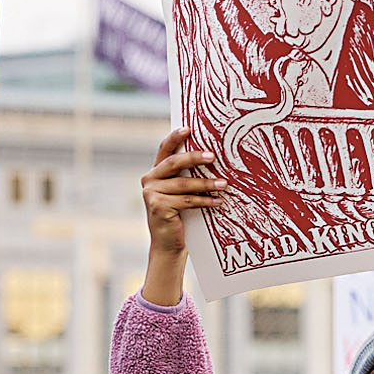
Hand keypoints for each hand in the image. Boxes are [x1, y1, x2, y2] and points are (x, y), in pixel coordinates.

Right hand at [141, 130, 223, 301]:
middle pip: (173, 163)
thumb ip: (187, 176)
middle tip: (213, 156)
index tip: (189, 128)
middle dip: (194, 157)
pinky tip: (218, 201)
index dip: (175, 137)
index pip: (164, 149)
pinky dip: (204, 201)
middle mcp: (149, 180)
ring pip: (182, 184)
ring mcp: (151, 193)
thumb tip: (213, 159)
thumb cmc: (180, 216)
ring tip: (224, 184)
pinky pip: (186, 200)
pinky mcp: (157, 207)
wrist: (169, 245)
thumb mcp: (182, 192)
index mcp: (155, 172)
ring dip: (206, 183)